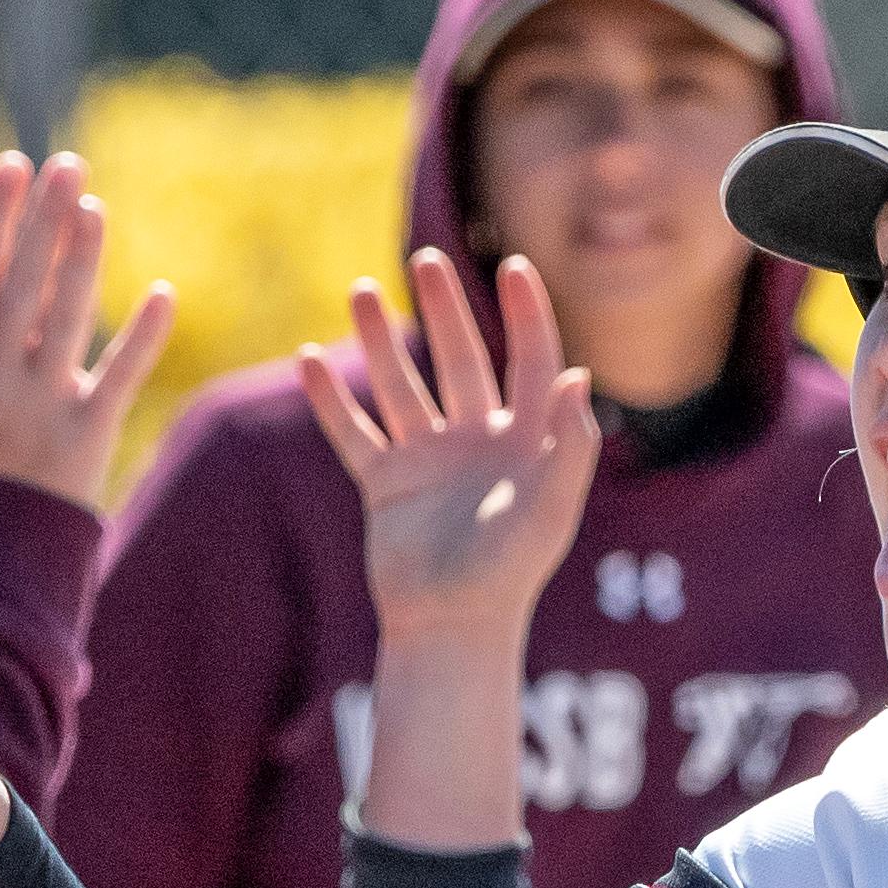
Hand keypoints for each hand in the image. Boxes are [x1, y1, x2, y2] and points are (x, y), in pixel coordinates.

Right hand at [0, 150, 179, 514]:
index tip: (11, 167)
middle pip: (24, 285)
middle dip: (44, 221)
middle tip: (66, 165)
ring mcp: (43, 405)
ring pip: (67, 319)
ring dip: (84, 260)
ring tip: (95, 208)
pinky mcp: (88, 434)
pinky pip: (120, 378)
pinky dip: (142, 337)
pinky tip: (164, 293)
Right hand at [300, 248, 595, 657]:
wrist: (452, 628)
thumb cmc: (510, 575)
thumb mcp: (550, 510)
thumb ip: (570, 445)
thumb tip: (579, 374)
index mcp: (525, 441)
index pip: (530, 362)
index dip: (527, 316)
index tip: (515, 268)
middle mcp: (477, 441)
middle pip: (460, 360)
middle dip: (442, 309)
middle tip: (424, 259)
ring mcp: (428, 460)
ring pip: (402, 386)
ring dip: (378, 341)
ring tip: (358, 290)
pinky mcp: (386, 484)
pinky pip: (355, 433)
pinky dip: (331, 401)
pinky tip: (309, 360)